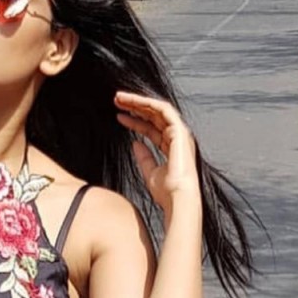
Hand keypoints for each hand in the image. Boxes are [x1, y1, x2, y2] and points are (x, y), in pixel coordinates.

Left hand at [115, 91, 200, 213]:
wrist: (178, 199)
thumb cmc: (167, 193)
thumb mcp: (150, 172)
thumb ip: (144, 157)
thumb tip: (135, 144)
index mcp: (172, 148)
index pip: (152, 129)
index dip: (135, 122)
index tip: (119, 116)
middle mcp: (177, 138)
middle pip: (154, 117)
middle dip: (135, 107)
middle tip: (117, 100)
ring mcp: (180, 134)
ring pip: (158, 109)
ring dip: (139, 102)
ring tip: (120, 98)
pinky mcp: (180, 131)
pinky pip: (163, 110)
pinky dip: (148, 103)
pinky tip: (133, 102)